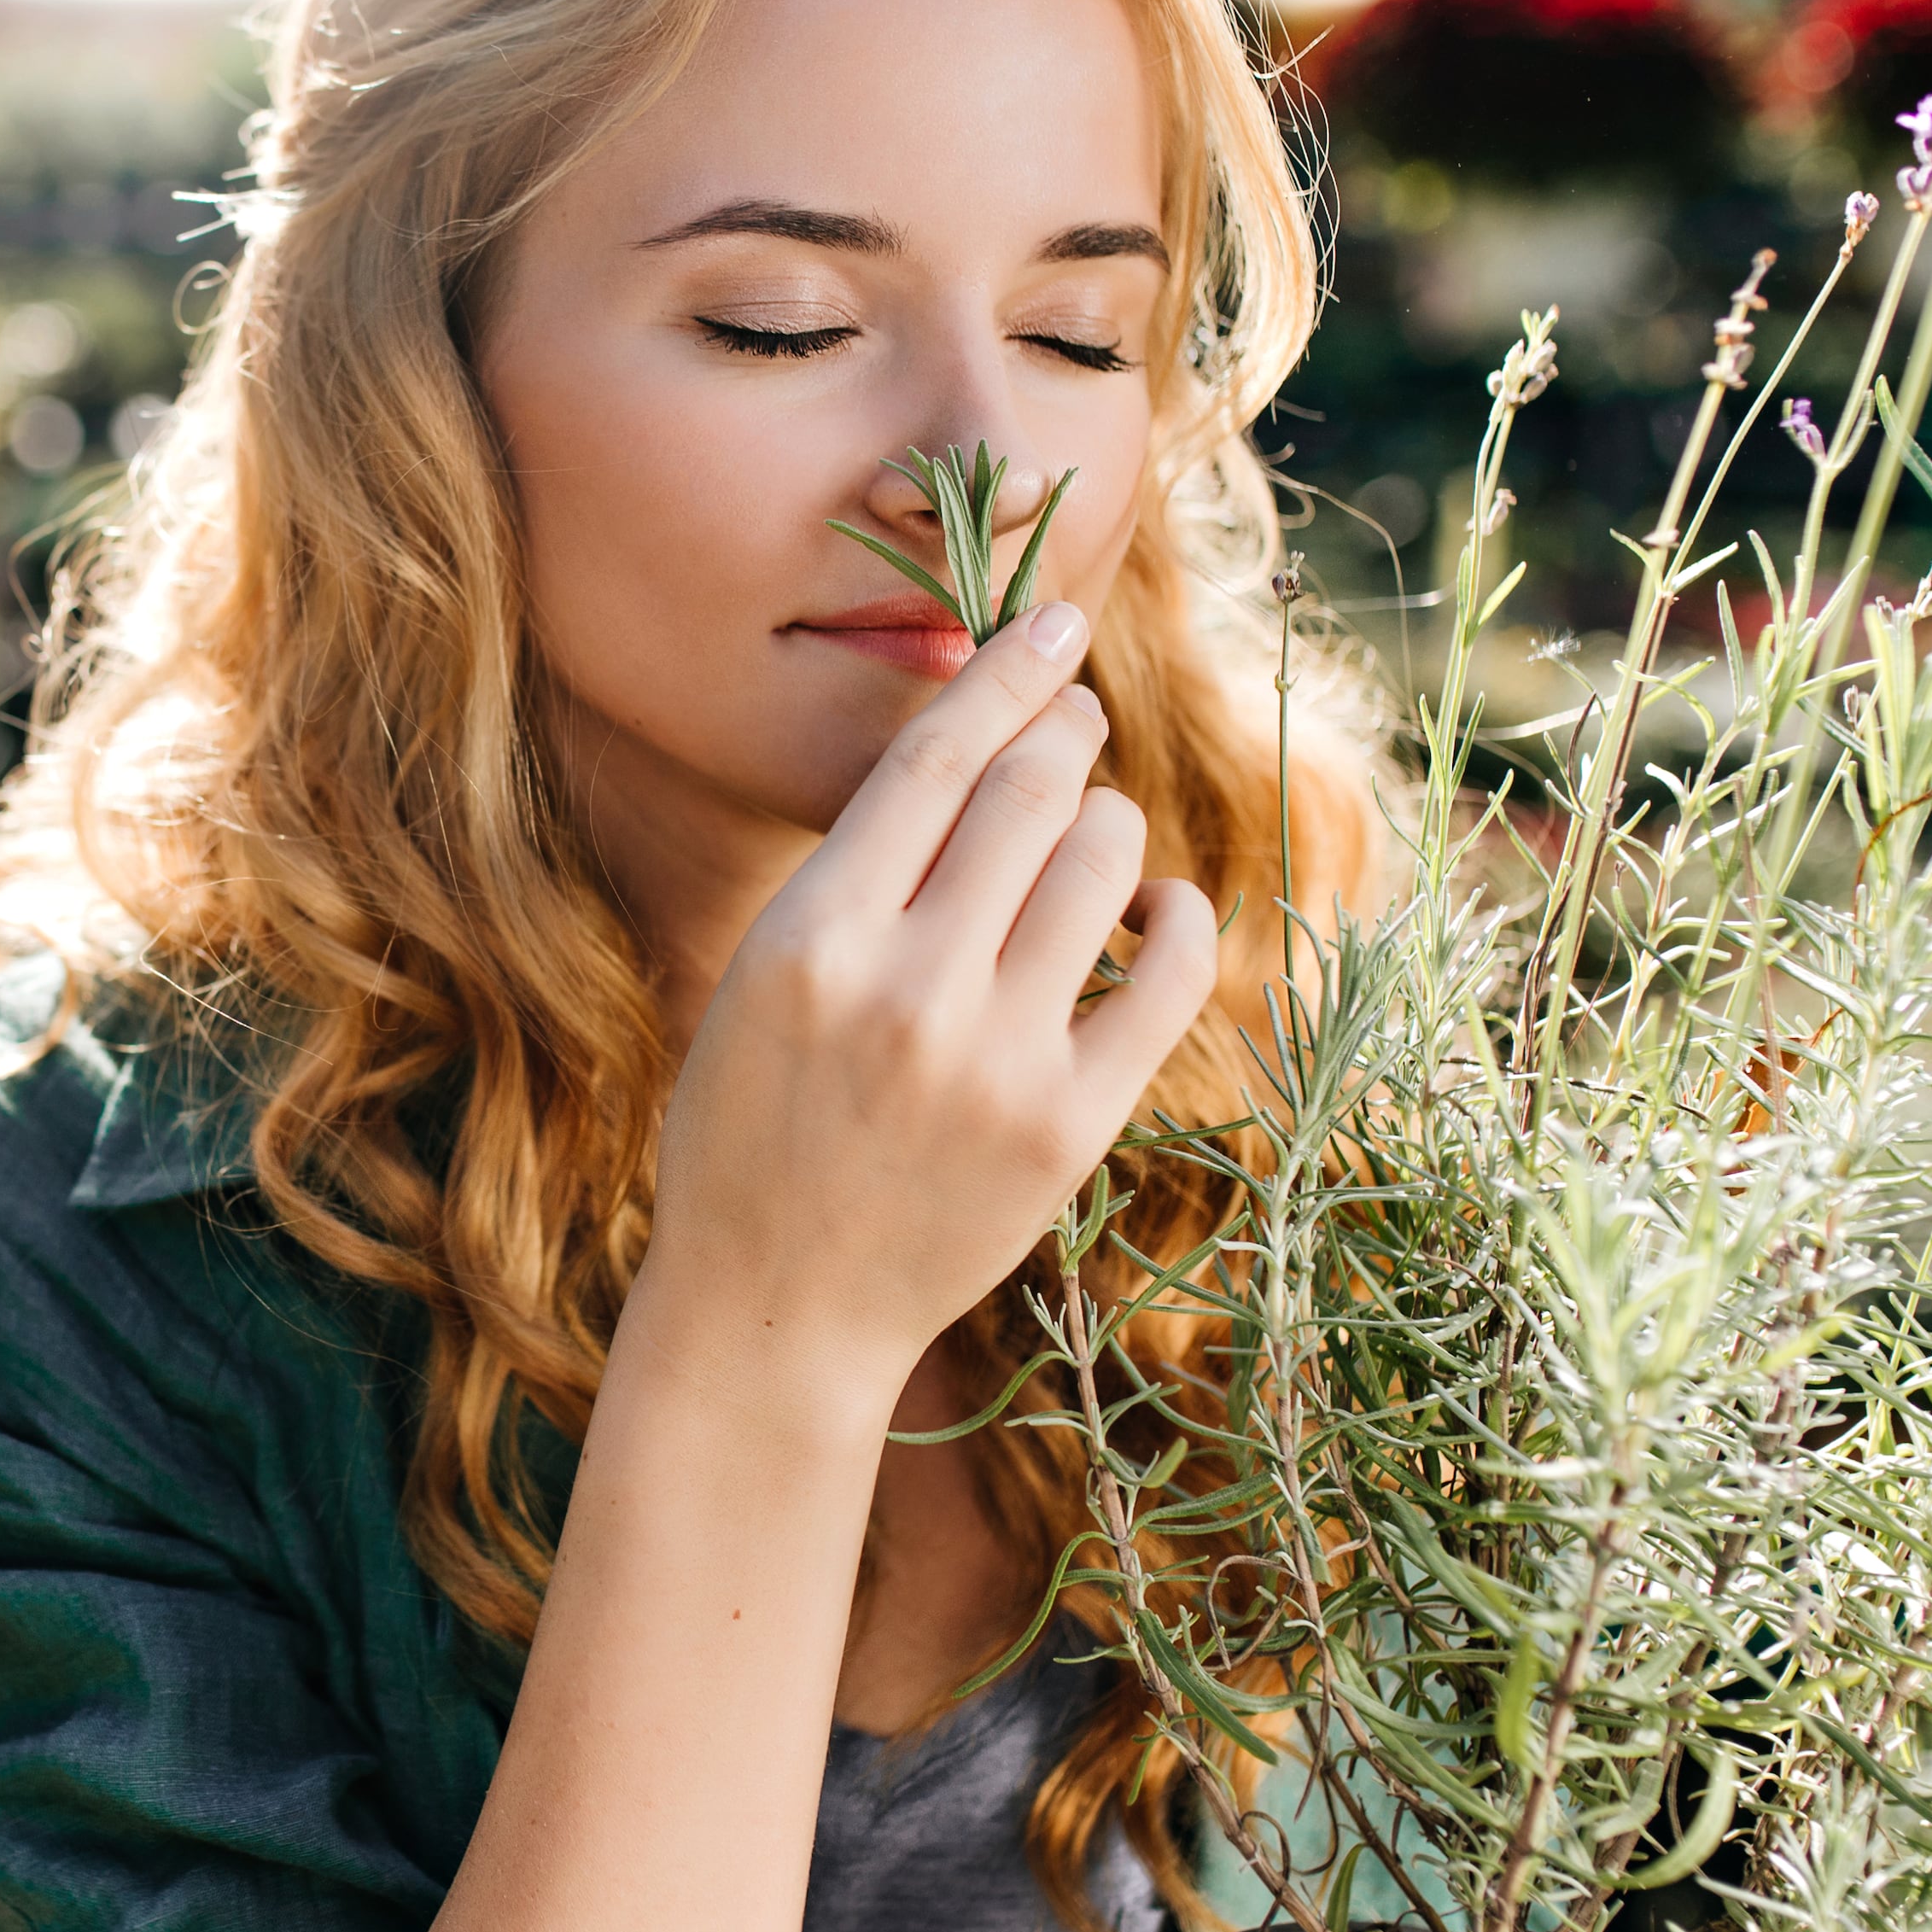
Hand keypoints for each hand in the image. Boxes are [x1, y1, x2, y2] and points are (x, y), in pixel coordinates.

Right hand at [640, 599, 1219, 1398]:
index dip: (1005, 672)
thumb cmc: (753, 1128)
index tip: (1051, 624)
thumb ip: (859, 876)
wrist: (777, 1306)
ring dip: (1108, 821)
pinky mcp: (1069, 1125)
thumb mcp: (760, 979)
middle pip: (1028, 791)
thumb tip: (982, 749)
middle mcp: (906, 987)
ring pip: (1101, 864)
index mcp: (810, 937)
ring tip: (1092, 829)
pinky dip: (1178, 921)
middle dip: (1067, 732)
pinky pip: (1167, 980)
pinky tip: (1156, 913)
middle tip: (1078, 720)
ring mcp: (995, 1060)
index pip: (934, 759)